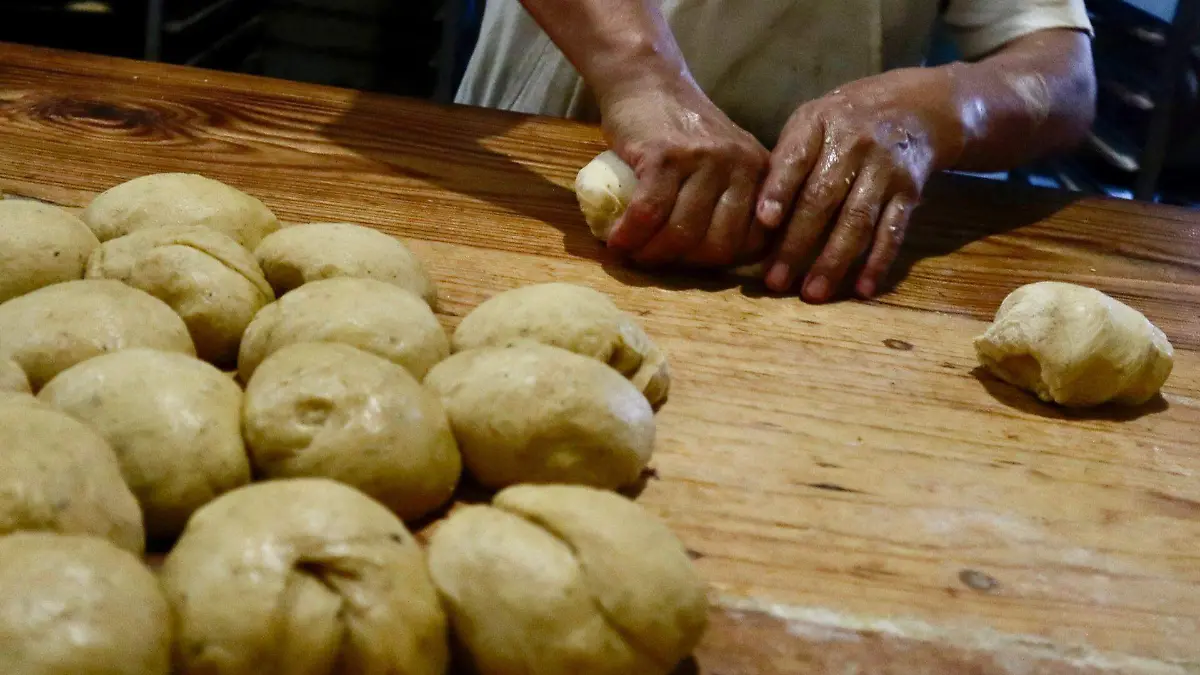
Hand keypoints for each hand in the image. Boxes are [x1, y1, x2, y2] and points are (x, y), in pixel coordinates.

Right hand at [601, 75, 769, 266]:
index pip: (752, 241)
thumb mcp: (725, 161)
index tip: (689, 260)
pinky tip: (617, 240)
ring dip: (651, 253)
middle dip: (684, 263)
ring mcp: (703, 159)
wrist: (649, 82)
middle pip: (716, 244)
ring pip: (681, 232)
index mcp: (760, 173)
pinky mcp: (665, 155)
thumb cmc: (683, 131)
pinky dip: (630, 234)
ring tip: (633, 253)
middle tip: (657, 260)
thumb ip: (734, 199)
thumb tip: (722, 259)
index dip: (718, 262)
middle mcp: (739, 165)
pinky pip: (648, 212)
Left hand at [755, 66, 967, 301]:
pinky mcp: (909, 192)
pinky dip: (878, 262)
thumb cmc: (843, 124)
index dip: (779, 190)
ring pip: (857, 221)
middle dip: (797, 244)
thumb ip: (784, 161)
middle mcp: (855, 144)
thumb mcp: (810, 123)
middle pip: (823, 199)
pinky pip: (893, 231)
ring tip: (812, 293)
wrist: (914, 108)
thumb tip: (754, 216)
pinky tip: (863, 289)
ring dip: (834, 261)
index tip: (764, 222)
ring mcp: (885, 169)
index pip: (796, 158)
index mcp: (820, 124)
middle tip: (775, 280)